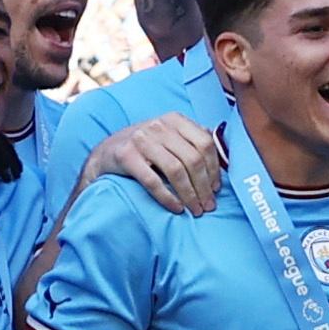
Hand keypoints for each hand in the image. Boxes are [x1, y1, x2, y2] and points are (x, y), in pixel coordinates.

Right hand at [89, 111, 224, 214]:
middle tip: (208, 206)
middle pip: (193, 159)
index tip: (216, 189)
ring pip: (176, 170)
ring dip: (189, 194)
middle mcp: (158, 125)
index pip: (205, 143)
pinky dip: (167, 197)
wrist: (105, 153)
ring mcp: (141, 139)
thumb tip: (223, 159)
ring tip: (195, 210)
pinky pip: (153, 181)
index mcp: (174, 119)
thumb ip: (192, 141)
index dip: (214, 169)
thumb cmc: (145, 148)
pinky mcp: (126, 156)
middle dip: (204, 187)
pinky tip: (176, 208)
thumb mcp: (169, 137)